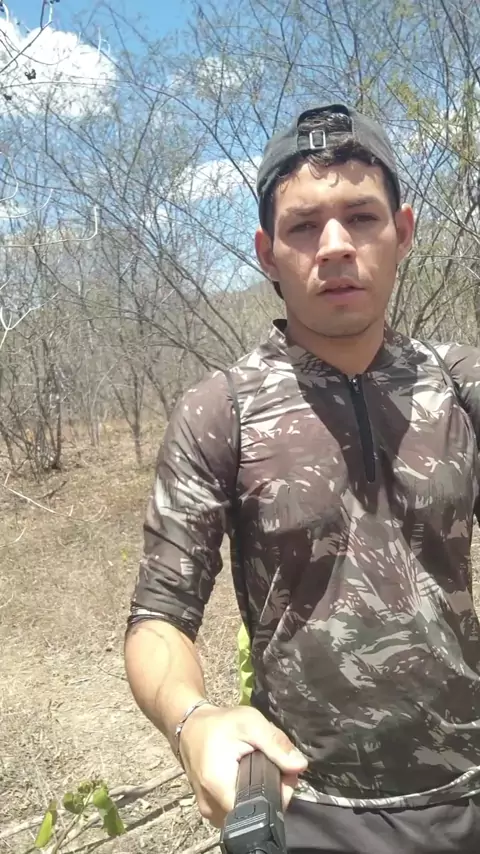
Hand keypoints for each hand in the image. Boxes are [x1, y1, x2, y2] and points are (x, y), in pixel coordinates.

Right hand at [178, 704, 307, 827]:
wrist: (190, 726)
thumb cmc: (219, 724)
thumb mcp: (250, 723)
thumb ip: (276, 744)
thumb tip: (300, 766)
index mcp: (220, 788)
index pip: (260, 808)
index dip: (279, 793)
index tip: (285, 772)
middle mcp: (212, 808)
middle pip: (255, 811)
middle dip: (272, 790)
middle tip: (273, 763)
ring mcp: (209, 811)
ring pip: (247, 811)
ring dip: (259, 793)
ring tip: (259, 766)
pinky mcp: (210, 808)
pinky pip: (236, 809)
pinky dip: (246, 794)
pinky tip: (247, 774)